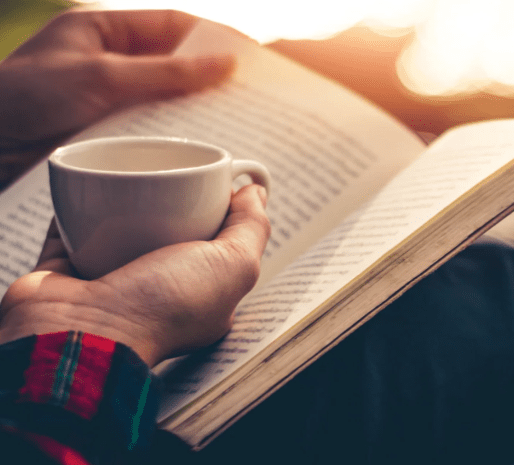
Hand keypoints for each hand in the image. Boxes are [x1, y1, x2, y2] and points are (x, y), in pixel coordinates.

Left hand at [0, 9, 234, 147]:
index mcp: (100, 30)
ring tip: (231, 127)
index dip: (211, 37)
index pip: (170, 26)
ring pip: (161, 103)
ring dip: (190, 115)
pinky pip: (146, 133)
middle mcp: (104, 62)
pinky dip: (170, 141)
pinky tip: (193, 154)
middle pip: (170, 65)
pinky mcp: (100, 136)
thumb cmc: (24, 99)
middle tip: (250, 96)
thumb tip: (226, 64)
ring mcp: (102, 101)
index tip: (248, 54)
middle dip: (207, 79)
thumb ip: (167, 72)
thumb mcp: (103, 77)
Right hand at [0, 185, 269, 366]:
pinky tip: (83, 187)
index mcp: (201, 301)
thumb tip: (257, 191)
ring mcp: (110, 289)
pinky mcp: (66, 278)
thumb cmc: (164, 306)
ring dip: (121, 206)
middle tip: (171, 172)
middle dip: (171, 206)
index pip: (218, 251)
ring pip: (118, 237)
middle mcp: (157, 297)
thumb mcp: (232, 265)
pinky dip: (73, 213)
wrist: (84, 334)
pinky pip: (69, 237)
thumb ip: (251, 228)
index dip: (222, 216)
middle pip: (168, 240)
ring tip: (131, 173)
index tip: (215, 185)